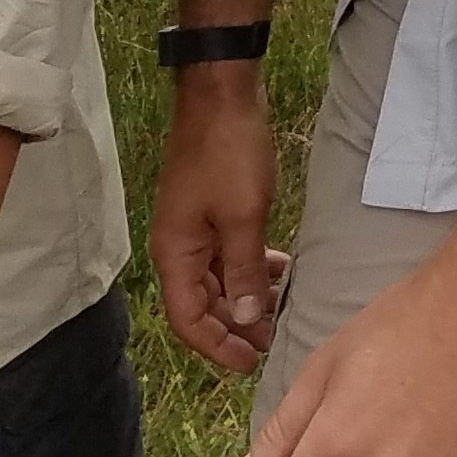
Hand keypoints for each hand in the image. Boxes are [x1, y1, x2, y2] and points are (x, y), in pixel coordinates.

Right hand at [152, 75, 286, 376]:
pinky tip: (279, 272)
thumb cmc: (229, 152)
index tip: (250, 364)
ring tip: (281, 312)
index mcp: (175, 253)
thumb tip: (245, 319)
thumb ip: (243, 270)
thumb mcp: (243, 217)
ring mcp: (194, 228)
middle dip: (235, 327)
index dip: (217, 346)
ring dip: (245, 298)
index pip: (188, 319)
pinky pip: (227, 254)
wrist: (222, 93)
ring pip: (217, 280)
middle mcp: (178, 246)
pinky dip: (250, 268)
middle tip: (273, 343)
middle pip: (201, 304)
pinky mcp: (211, 211)